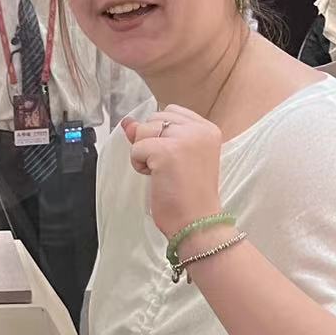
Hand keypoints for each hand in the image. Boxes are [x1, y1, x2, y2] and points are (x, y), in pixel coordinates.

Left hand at [123, 103, 222, 239]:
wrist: (198, 223)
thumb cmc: (188, 195)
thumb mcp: (173, 157)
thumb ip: (152, 135)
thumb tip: (128, 122)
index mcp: (207, 129)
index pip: (170, 112)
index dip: (161, 134)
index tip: (173, 158)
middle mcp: (199, 129)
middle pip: (155, 118)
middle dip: (152, 142)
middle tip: (169, 168)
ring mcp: (184, 139)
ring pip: (143, 131)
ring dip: (144, 152)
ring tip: (162, 172)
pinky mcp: (166, 151)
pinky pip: (136, 148)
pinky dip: (139, 164)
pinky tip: (155, 178)